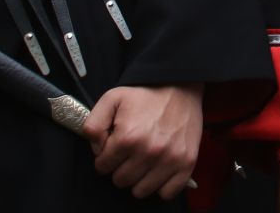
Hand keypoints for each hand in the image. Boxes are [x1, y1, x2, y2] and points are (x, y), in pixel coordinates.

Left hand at [84, 82, 203, 200]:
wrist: (180, 85)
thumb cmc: (145, 94)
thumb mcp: (111, 99)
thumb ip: (93, 124)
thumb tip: (97, 150)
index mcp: (128, 137)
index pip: (102, 167)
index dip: (105, 157)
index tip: (114, 147)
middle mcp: (149, 152)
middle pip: (120, 181)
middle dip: (120, 168)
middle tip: (129, 153)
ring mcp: (170, 159)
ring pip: (140, 191)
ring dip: (138, 179)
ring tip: (142, 161)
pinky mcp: (186, 163)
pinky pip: (167, 193)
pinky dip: (160, 186)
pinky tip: (158, 171)